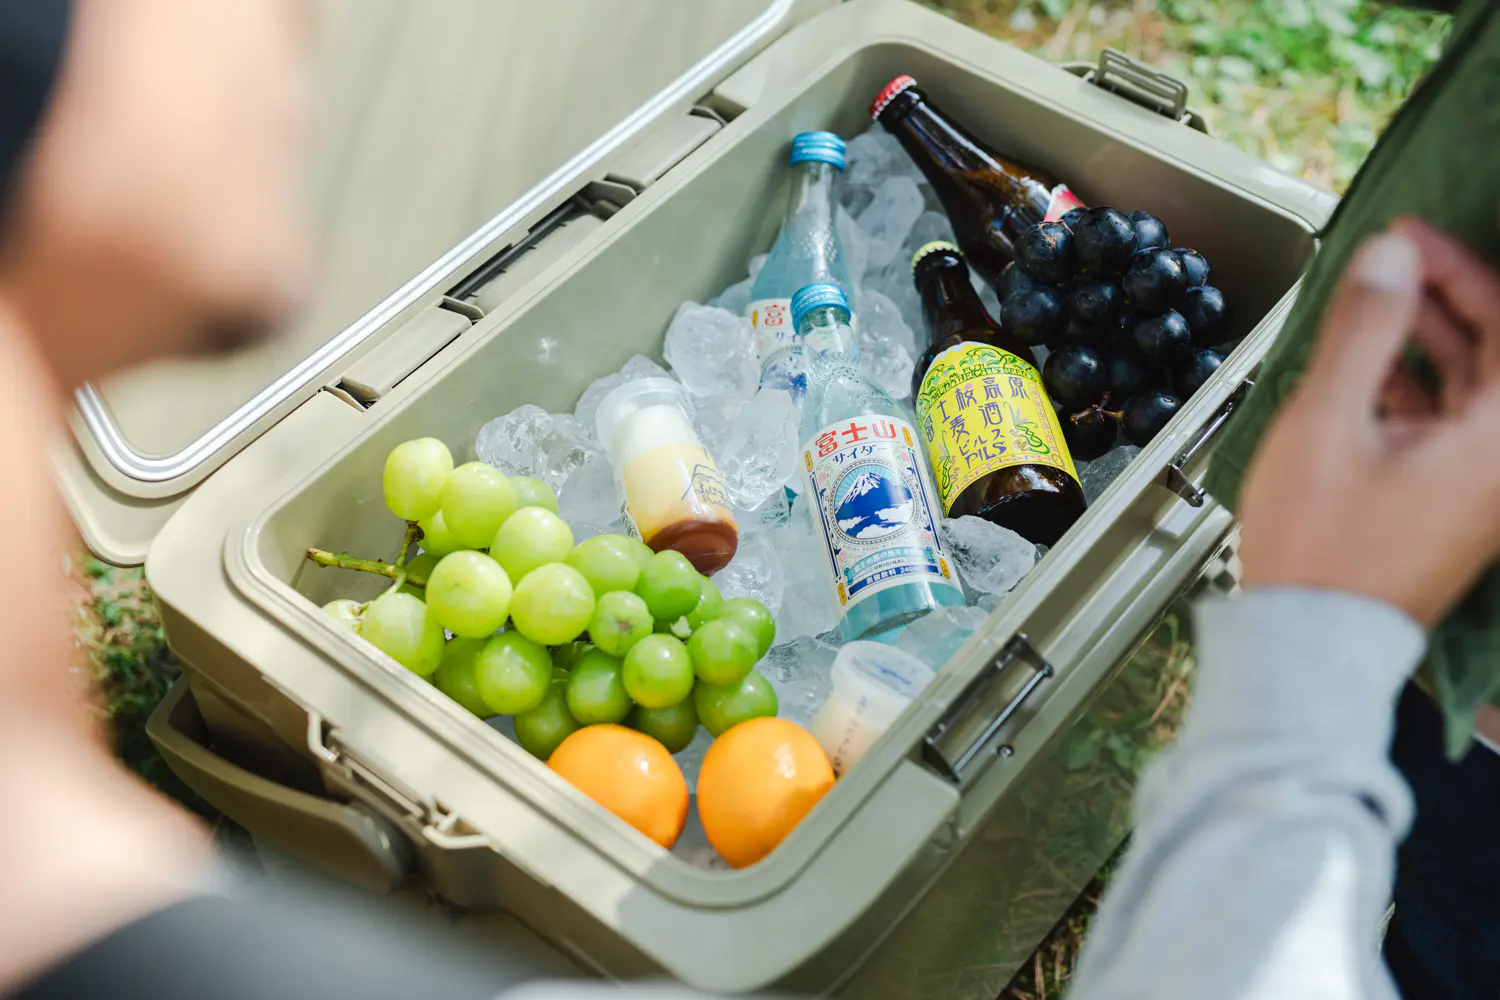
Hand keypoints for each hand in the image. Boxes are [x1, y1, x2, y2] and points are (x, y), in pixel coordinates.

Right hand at [1239, 217, 1499, 627]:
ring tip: (1379, 307)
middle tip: (1397, 261)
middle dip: (1448, 297)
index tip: (1410, 240)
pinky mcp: (1449, 508)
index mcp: (1495, 442)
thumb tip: (1390, 257)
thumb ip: (1364, 331)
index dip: (1463, 269)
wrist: (1310, 645)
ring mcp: (1478, 490)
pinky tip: (1369, 374)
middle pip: (1496, 355)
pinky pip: (1448, 427)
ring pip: (1471, 390)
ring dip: (1430, 340)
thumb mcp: (1329, 423)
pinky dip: (1416, 390)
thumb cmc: (1320, 550)